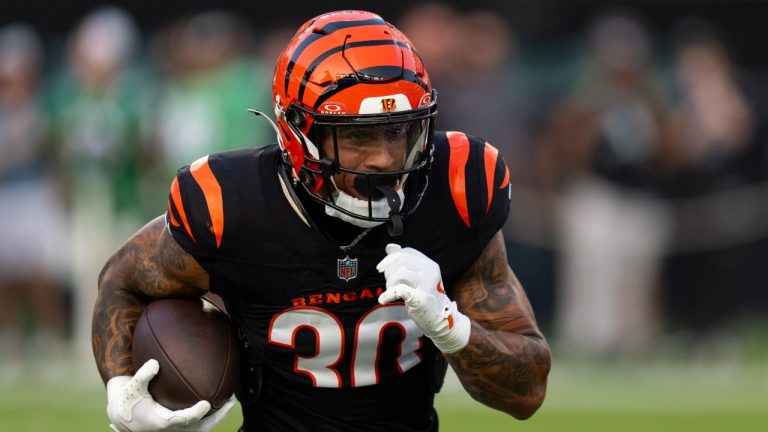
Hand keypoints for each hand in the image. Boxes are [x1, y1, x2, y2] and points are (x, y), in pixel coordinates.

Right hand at [107, 359, 224, 431]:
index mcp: (161, 422)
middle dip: (217, 418)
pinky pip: (197, 425)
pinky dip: (208, 416)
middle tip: (230, 404)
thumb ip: (143, 376)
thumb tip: (155, 363)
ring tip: (230, 403)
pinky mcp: (177, 427)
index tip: (206, 404)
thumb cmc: (128, 400)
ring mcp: (175, 430)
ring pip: (201, 429)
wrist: (122, 417)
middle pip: (199, 428)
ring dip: (216, 418)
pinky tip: (217, 402)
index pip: (182, 420)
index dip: (195, 414)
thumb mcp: (131, 388)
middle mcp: (171, 429)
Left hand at [377, 244, 470, 352]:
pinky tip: (383, 299)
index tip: (382, 268)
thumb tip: (390, 247)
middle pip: (402, 259)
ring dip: (389, 281)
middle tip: (387, 281)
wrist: (440, 319)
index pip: (407, 252)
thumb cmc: (426, 297)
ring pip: (400, 272)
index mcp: (430, 265)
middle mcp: (430, 272)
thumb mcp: (418, 277)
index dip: (391, 258)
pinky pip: (399, 290)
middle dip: (389, 269)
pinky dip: (387, 294)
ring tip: (390, 290)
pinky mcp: (421, 298)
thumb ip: (404, 262)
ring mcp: (427, 284)